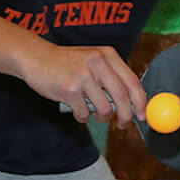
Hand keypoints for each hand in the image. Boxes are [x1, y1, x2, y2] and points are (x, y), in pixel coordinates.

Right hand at [20, 44, 145, 123]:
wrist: (36, 57)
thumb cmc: (67, 62)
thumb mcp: (93, 60)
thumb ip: (112, 76)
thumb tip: (134, 101)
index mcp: (108, 55)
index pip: (133, 81)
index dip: (141, 101)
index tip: (143, 115)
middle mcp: (98, 63)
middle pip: (122, 97)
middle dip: (126, 116)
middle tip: (123, 125)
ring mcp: (83, 76)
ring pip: (104, 108)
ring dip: (101, 117)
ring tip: (93, 112)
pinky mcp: (70, 89)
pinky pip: (84, 113)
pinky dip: (82, 116)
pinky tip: (76, 108)